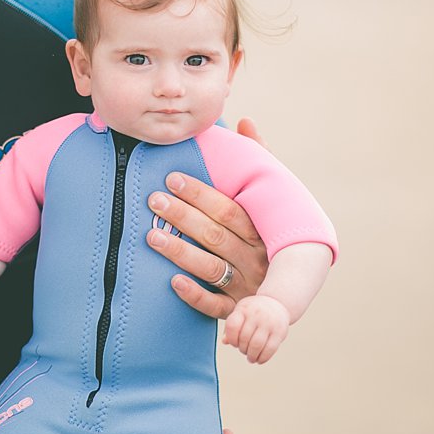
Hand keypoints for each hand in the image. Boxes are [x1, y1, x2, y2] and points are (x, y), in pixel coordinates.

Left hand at [147, 118, 269, 319]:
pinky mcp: (237, 312)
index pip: (230, 210)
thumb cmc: (270, 231)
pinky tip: (172, 281)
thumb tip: (245, 121)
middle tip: (153, 201)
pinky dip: (193, 294)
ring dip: (180, 251)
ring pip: (210, 267)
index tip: (172, 179)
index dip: (201, 194)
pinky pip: (214, 306)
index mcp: (264, 230)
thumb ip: (259, 160)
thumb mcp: (272, 198)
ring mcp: (247, 287)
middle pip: (217, 235)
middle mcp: (257, 258)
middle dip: (184, 216)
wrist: (282, 291)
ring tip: (151, 236)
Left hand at [223, 296, 289, 363]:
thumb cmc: (253, 312)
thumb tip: (224, 341)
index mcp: (244, 309)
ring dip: (252, 356)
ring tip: (251, 358)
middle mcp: (256, 314)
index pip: (232, 326)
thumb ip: (232, 327)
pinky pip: (270, 349)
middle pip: (244, 338)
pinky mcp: (280, 331)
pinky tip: (260, 360)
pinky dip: (263, 358)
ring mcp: (269, 322)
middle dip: (242, 349)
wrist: (277, 303)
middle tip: (244, 351)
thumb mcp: (241, 313)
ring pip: (256, 345)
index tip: (235, 343)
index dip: (231, 339)